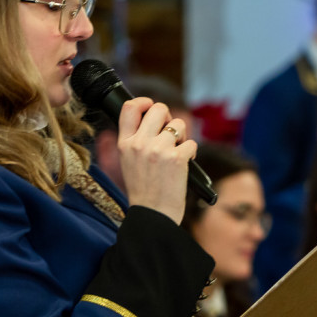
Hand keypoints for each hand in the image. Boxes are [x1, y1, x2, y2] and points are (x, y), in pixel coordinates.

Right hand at [118, 98, 195, 223]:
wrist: (153, 216)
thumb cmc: (144, 191)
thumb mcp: (128, 163)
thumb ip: (136, 140)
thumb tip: (155, 120)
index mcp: (124, 144)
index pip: (129, 107)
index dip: (144, 101)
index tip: (151, 107)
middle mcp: (139, 143)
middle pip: (159, 108)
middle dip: (169, 117)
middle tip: (170, 132)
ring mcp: (158, 150)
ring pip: (179, 124)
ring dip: (182, 136)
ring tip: (177, 152)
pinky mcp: (177, 159)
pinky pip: (191, 142)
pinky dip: (192, 152)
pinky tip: (186, 164)